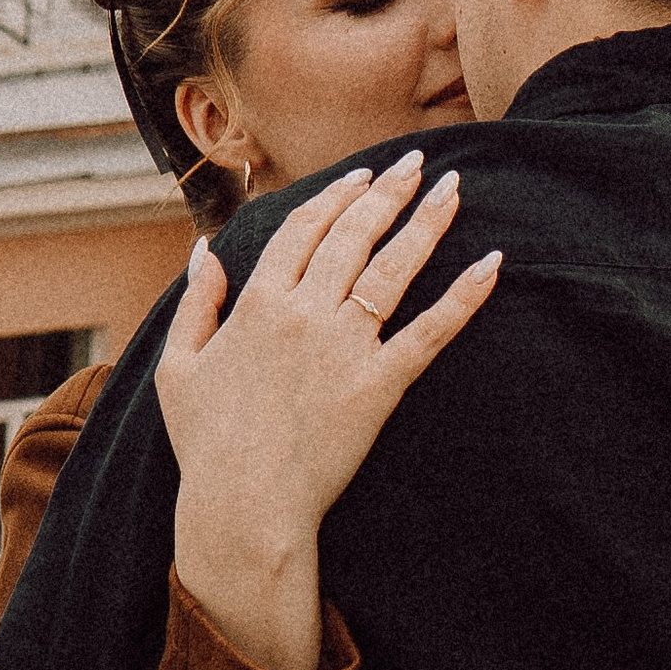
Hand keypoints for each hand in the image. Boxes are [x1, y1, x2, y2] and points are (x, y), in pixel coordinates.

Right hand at [157, 153, 500, 669]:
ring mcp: (344, 347)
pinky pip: (430, 332)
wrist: (243, 508)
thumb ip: (195, 302)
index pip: (303, 228)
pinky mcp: (379, 386)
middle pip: (353, 235)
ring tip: (454, 187)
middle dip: (389, 191)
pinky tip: (492, 263)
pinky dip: (464, 296)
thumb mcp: (178, 367)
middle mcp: (304, 313)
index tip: (363, 176)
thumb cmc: (207, 444)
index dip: (336, 196)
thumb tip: (206, 250)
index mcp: (257, 303)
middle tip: (419, 161)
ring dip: (427, 221)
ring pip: (392, 267)